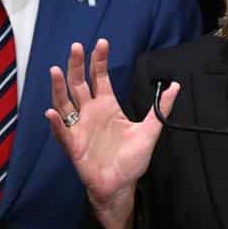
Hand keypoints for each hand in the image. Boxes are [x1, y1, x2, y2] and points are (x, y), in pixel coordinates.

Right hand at [44, 39, 178, 228]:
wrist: (121, 185)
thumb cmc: (132, 159)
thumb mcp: (150, 130)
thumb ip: (161, 108)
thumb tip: (175, 86)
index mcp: (107, 106)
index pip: (100, 78)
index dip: (100, 61)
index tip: (101, 43)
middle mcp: (91, 113)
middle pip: (79, 84)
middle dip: (77, 65)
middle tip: (77, 46)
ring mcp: (80, 128)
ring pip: (65, 102)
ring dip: (59, 87)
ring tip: (56, 71)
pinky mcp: (73, 145)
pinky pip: (62, 132)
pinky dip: (56, 123)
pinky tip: (52, 112)